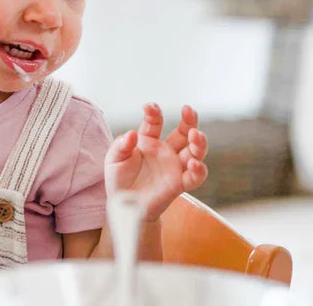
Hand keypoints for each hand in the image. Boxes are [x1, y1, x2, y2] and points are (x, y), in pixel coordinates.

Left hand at [104, 103, 208, 220]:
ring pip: (195, 152)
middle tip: (189, 110)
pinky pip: (195, 177)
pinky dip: (199, 170)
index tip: (149, 107)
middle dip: (189, 120)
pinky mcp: (179, 184)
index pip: (155, 123)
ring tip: (195, 135)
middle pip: (184, 133)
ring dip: (199, 143)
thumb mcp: (113, 160)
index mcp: (148, 141)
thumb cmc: (119, 179)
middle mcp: (165, 151)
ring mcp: (174, 167)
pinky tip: (194, 163)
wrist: (123, 205)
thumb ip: (121, 146)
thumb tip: (132, 133)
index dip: (154, 113)